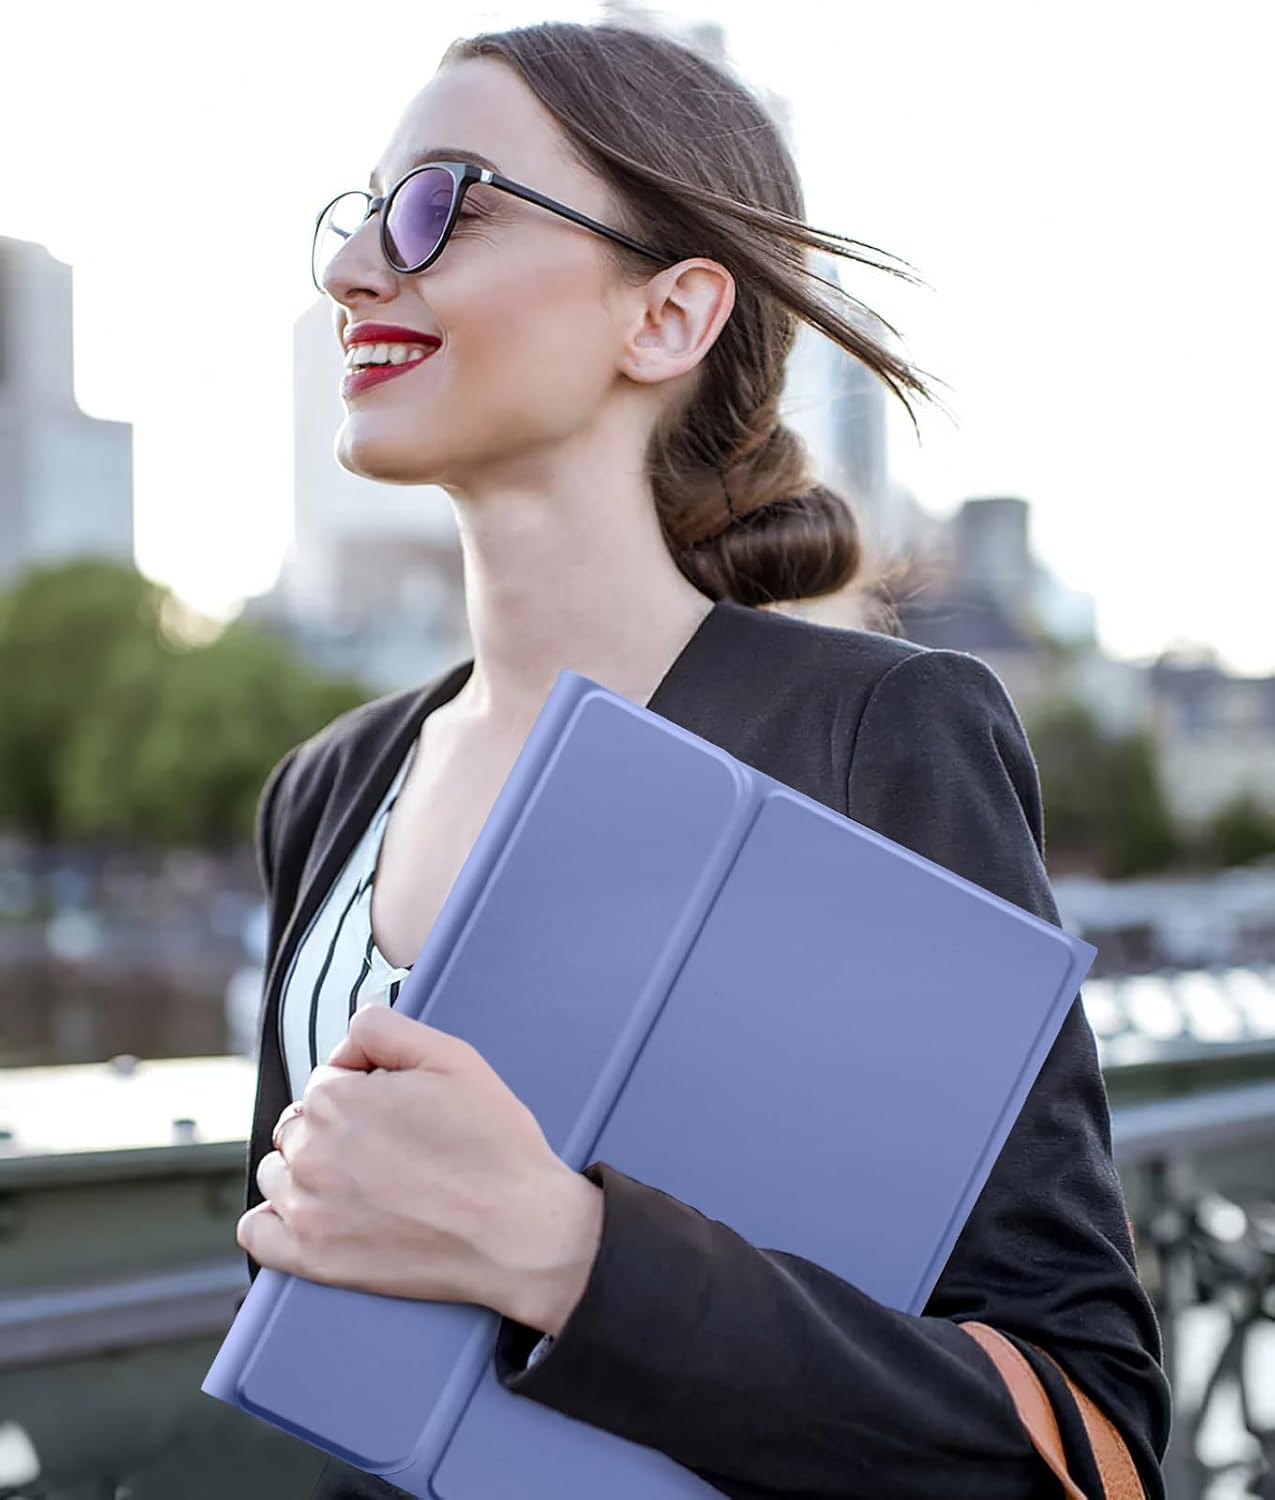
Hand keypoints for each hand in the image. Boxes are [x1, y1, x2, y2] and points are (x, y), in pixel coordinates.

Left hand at [237, 1005, 602, 1327]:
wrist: (519, 1231)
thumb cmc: (493, 1144)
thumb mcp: (451, 1057)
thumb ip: (385, 1027)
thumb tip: (349, 1033)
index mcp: (336, 1098)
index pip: (327, 1077)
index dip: (367, 1085)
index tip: (403, 1106)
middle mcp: (310, 1153)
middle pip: (301, 1123)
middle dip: (338, 1125)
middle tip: (394, 1144)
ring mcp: (307, 1210)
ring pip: (278, 1171)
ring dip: (308, 1167)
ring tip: (366, 1179)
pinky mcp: (313, 1260)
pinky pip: (258, 1233)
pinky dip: (276, 1220)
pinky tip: (316, 1212)